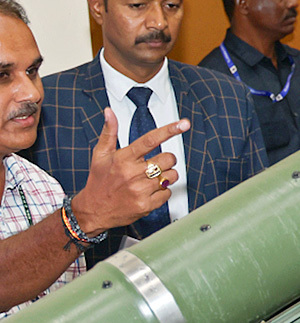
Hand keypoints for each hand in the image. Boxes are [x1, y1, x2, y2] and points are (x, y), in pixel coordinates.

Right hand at [70, 107, 188, 235]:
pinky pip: (167, 193)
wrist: (94, 210)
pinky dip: (162, 192)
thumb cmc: (99, 181)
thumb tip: (109, 112)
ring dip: (166, 176)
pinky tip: (149, 192)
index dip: (169, 130)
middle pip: (168, 158)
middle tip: (156, 164)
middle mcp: (132, 173)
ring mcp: (140, 190)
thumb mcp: (100, 155)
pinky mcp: (146, 205)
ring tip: (151, 178)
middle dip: (167, 160)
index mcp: (123, 158)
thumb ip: (109, 133)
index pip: (150, 140)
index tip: (183, 124)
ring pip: (171, 176)